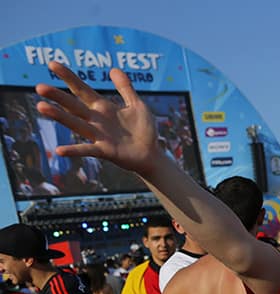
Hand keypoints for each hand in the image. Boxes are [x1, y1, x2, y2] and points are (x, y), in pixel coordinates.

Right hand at [35, 62, 159, 177]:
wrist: (152, 154)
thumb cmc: (144, 130)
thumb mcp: (137, 105)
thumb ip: (125, 88)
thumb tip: (113, 69)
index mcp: (103, 107)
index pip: (82, 89)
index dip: (69, 77)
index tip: (52, 64)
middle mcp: (96, 120)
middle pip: (74, 106)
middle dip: (57, 96)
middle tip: (39, 87)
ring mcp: (99, 136)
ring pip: (76, 124)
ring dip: (59, 117)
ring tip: (41, 107)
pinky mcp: (105, 151)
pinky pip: (87, 150)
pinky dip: (74, 150)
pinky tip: (59, 150)